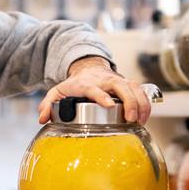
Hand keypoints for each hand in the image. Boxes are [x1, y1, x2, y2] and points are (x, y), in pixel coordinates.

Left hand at [37, 56, 151, 123]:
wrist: (88, 68)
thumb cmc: (75, 83)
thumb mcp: (58, 91)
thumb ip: (48, 103)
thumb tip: (42, 118)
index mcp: (88, 83)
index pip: (96, 88)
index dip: (102, 96)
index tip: (109, 105)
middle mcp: (106, 81)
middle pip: (122, 87)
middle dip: (129, 102)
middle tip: (131, 118)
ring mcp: (119, 81)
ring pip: (135, 88)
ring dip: (141, 104)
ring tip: (140, 121)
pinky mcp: (128, 84)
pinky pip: (142, 92)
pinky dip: (146, 104)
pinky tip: (145, 118)